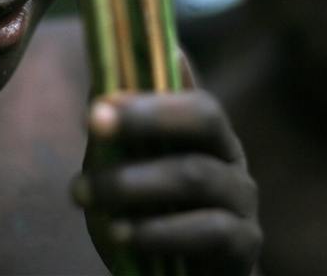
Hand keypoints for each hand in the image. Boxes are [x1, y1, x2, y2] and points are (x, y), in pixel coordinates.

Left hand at [73, 91, 260, 275]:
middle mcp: (229, 156)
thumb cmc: (151, 215)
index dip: (147, 94)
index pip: (188, 94)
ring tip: (83, 191)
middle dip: (145, 117)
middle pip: (204, 120)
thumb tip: (100, 80)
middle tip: (93, 125)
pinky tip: (118, 233)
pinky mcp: (243, 245)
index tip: (100, 101)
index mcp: (206, 131)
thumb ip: (118, 133)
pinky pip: (207, 231)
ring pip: (195, 176)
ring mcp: (241, 200)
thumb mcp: (126, 170)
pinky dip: (157, 230)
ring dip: (131, 181)